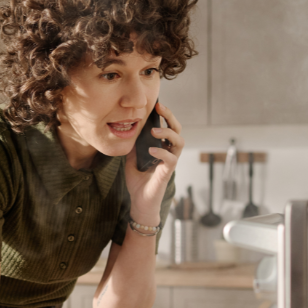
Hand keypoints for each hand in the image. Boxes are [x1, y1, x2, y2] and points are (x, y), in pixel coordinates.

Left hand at [125, 102, 184, 223]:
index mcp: (162, 148)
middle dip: (171, 117)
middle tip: (160, 108)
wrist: (139, 202)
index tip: (157, 105)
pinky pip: (171, 159)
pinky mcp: (167, 173)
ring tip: (154, 131)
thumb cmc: (138, 182)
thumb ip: (133, 145)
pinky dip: (162, 152)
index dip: (165, 115)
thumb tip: (129, 129)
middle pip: (177, 130)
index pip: (168, 127)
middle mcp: (169, 153)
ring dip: (167, 133)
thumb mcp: (131, 159)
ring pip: (179, 142)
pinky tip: (152, 150)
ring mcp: (169, 162)